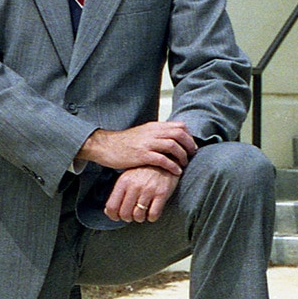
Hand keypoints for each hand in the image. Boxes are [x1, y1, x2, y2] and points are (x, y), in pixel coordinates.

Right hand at [78, 121, 197, 174]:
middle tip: (191, 155)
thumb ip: (156, 134)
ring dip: (182, 156)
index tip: (191, 146)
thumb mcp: (143, 133)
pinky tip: (176, 171)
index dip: (189, 136)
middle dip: (189, 145)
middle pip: (179, 134)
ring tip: (184, 164)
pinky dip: (172, 165)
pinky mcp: (142, 155)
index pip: (179, 126)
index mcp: (154, 127)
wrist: (106, 146)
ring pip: (173, 145)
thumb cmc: (124, 142)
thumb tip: (171, 137)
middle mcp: (152, 133)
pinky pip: (162, 159)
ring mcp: (147, 143)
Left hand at [105, 165, 179, 223]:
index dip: (113, 216)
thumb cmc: (143, 171)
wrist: (165, 160)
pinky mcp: (162, 193)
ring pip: (138, 216)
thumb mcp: (127, 177)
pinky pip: (153, 214)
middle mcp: (135, 186)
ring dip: (140, 218)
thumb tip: (108, 212)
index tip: (118, 217)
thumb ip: (118, 193)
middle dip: (128, 218)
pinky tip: (152, 212)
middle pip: (125, 214)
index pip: (112, 207)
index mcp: (123, 182)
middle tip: (132, 215)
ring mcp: (148, 190)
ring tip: (142, 213)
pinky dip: (152, 217)